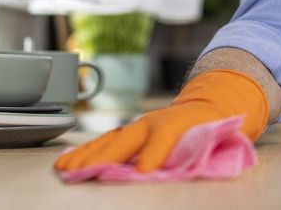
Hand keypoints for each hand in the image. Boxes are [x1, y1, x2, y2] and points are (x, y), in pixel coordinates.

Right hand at [53, 69, 268, 172]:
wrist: (206, 108)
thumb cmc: (210, 129)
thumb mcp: (215, 137)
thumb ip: (201, 152)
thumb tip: (186, 167)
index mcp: (178, 123)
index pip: (163, 137)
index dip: (154, 153)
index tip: (143, 171)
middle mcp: (152, 122)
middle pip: (125, 139)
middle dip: (104, 156)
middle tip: (84, 173)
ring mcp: (137, 126)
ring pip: (108, 141)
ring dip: (86, 156)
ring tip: (65, 170)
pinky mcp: (128, 134)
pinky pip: (103, 143)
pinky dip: (84, 153)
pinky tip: (66, 163)